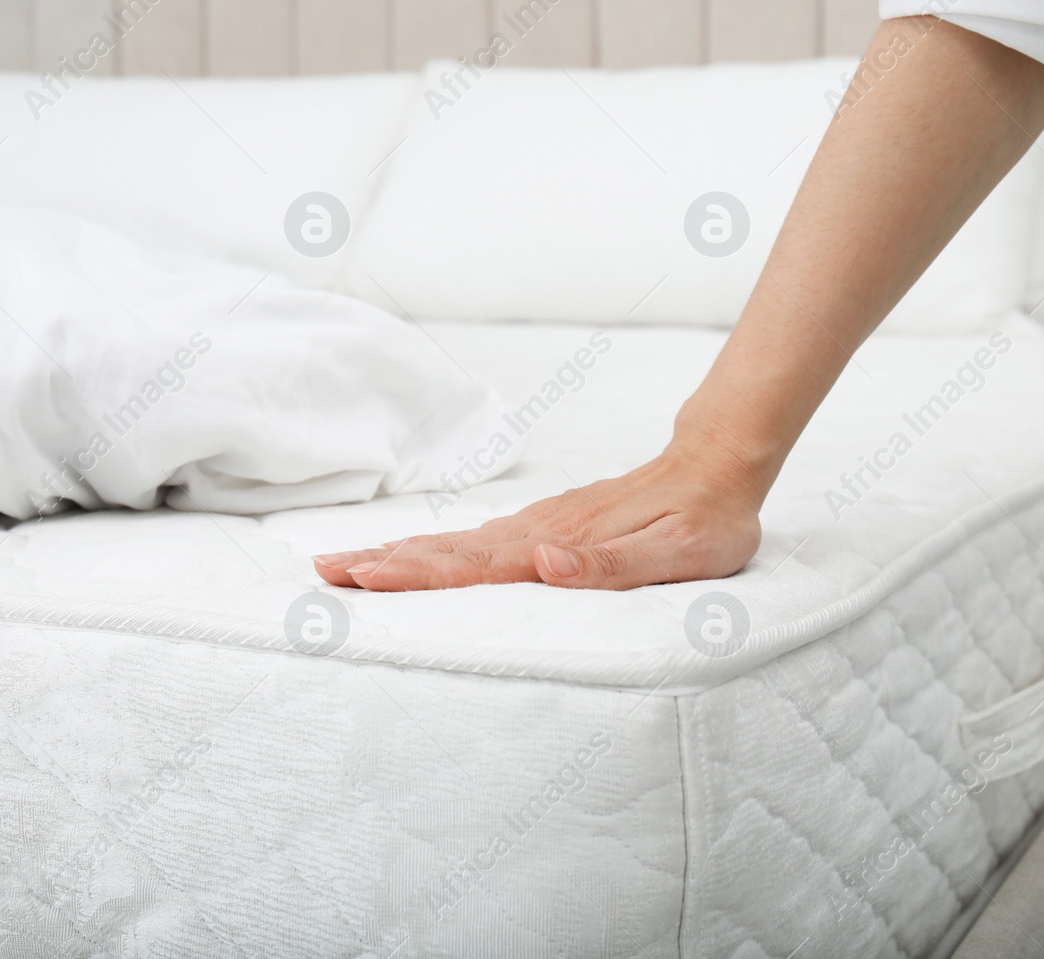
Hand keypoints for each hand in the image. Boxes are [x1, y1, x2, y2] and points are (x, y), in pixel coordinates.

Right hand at [312, 443, 762, 590]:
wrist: (718, 464)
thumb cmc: (705, 521)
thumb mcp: (678, 554)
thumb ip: (612, 565)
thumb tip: (545, 565)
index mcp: (560, 544)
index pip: (475, 564)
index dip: (418, 574)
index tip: (365, 579)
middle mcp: (540, 532)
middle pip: (450, 550)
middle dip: (386, 563)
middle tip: (324, 573)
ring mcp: (541, 524)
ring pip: (457, 542)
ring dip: (400, 554)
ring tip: (347, 564)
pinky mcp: (549, 524)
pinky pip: (480, 539)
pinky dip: (437, 548)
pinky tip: (415, 555)